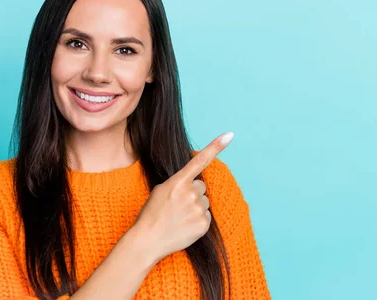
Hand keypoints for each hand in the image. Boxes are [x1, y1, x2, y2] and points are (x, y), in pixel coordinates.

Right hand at [132, 132, 234, 263]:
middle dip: (193, 193)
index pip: (200, 161)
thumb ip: (178, 183)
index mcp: (178, 181)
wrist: (147, 240)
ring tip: (179, 217)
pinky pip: (206, 216)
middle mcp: (191, 193)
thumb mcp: (160, 190)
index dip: (216, 147)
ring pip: (204, 202)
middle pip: (201, 186)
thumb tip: (193, 184)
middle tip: (177, 205)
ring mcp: (198, 209)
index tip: (229, 135)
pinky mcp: (204, 224)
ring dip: (195, 207)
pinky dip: (197, 220)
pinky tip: (184, 226)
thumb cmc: (151, 214)